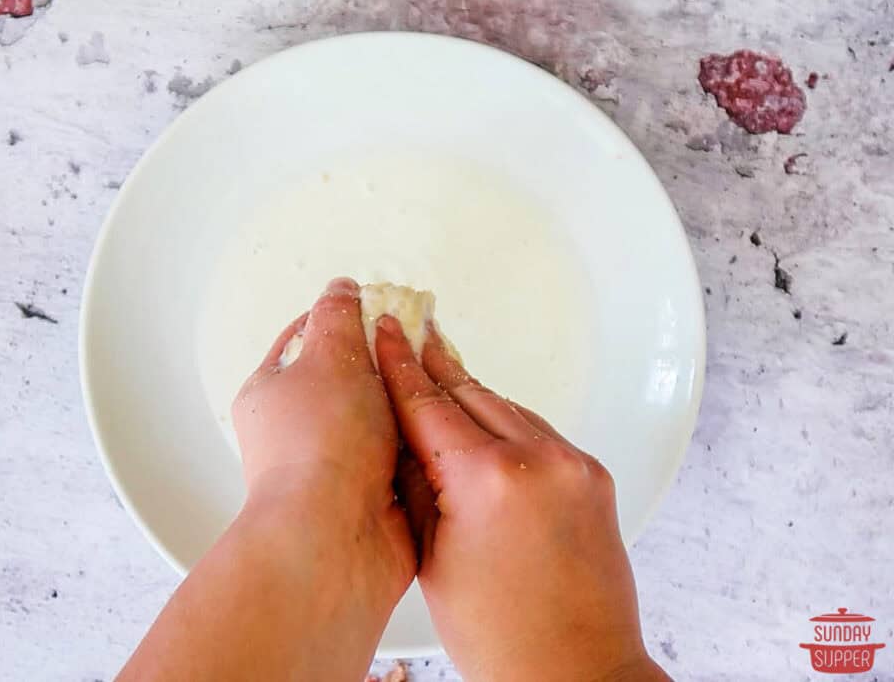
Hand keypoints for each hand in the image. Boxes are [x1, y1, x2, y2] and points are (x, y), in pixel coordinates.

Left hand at [120, 278, 415, 681]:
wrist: (335, 539)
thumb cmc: (322, 445)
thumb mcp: (328, 358)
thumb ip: (339, 317)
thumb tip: (341, 288)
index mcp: (274, 393)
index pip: (304, 338)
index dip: (344, 317)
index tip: (383, 305)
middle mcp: (302, 431)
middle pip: (351, 379)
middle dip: (388, 363)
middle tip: (425, 343)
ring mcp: (339, 467)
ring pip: (384, 420)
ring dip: (411, 406)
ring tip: (442, 383)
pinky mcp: (374, 498)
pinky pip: (405, 460)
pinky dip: (424, 447)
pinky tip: (447, 428)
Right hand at [375, 315, 669, 680]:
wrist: (577, 669)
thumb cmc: (500, 635)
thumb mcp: (433, 555)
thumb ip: (417, 483)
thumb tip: (400, 434)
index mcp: (488, 480)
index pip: (429, 404)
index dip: (400, 364)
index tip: (386, 331)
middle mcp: (539, 460)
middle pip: (470, 393)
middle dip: (434, 365)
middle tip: (409, 332)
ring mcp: (573, 464)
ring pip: (506, 408)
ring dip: (469, 394)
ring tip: (437, 373)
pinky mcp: (592, 475)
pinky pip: (538, 431)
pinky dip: (506, 422)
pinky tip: (482, 422)